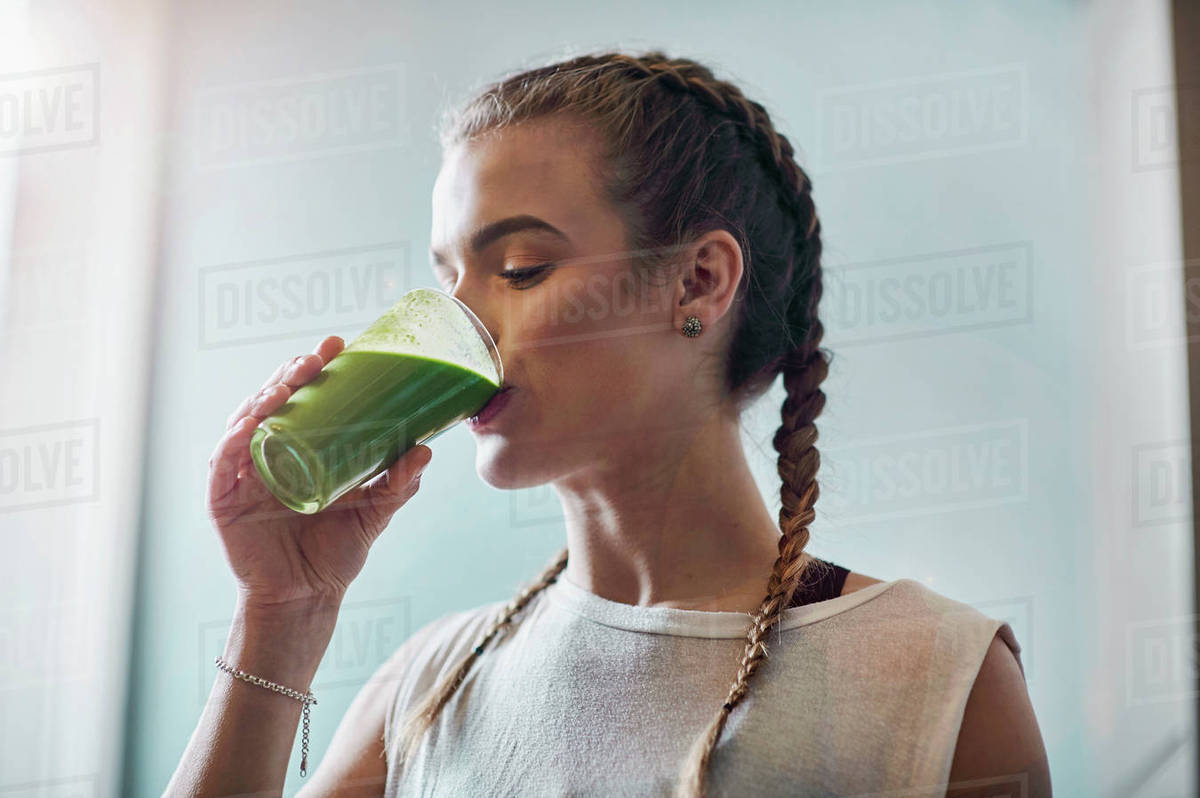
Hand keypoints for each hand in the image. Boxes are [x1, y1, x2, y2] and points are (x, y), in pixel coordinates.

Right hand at [207, 335, 432, 607]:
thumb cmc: (336, 554)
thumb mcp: (374, 512)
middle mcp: (268, 454)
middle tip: (316, 357)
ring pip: (245, 422)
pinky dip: (233, 440)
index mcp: (300, 448)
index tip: (338, 345)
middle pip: (273, 402)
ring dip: (263, 397)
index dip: (317, 369)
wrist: (306, 599)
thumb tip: (426, 449)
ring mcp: (242, 475)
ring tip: (288, 383)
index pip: (305, 398)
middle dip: (291, 374)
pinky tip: (249, 425)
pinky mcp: (223, 499)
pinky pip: (222, 463)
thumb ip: (399, 483)